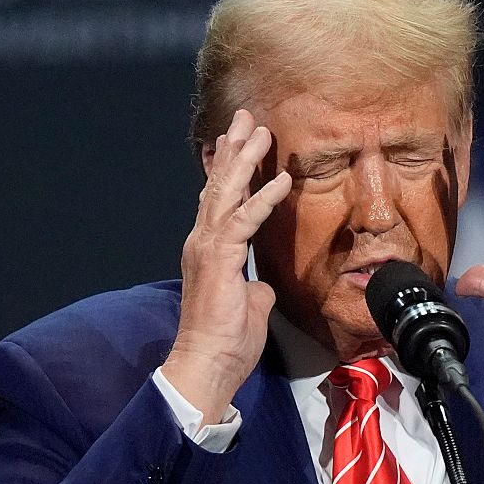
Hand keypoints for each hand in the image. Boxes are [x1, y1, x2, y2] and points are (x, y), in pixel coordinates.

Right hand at [162, 109, 291, 424]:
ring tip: (260, 131)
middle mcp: (203, 241)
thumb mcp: (248, 308)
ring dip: (244, 160)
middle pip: (218, 185)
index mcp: (208, 250)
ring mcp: (208, 248)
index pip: (218, 200)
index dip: (227, 169)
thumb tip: (262, 287)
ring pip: (226, 193)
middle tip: (245, 118)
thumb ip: (254, 288)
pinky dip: (263, 198)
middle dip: (233, 149)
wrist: (205, 365)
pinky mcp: (220, 259)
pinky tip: (280, 179)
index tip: (235, 142)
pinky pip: (245, 221)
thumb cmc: (225, 342)